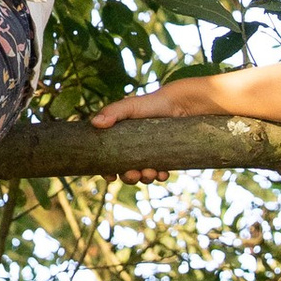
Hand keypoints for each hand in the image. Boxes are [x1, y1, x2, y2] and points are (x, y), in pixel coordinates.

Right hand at [89, 75, 225, 184]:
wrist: (186, 104)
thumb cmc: (156, 102)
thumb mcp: (132, 105)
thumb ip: (114, 112)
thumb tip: (95, 123)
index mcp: (122, 136)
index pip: (109, 157)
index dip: (107, 169)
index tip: (109, 176)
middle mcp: (134, 146)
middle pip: (125, 170)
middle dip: (128, 176)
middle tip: (133, 174)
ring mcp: (151, 152)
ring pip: (143, 174)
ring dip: (144, 178)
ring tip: (151, 172)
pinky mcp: (166, 156)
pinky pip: (160, 173)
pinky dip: (159, 175)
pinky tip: (162, 173)